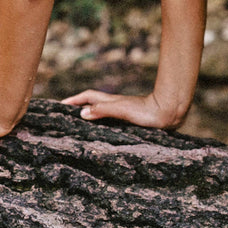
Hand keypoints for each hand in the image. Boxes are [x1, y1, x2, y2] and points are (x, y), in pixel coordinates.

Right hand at [61, 89, 186, 128]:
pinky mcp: (131, 120)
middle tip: (65, 113)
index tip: (60, 104)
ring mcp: (123, 111)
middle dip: (78, 105)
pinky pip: (110, 119)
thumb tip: (82, 113)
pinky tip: (103, 130)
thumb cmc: (146, 112)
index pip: (88, 97)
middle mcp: (116, 105)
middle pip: (93, 102)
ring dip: (89, 113)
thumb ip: (103, 110)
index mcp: (111, 101)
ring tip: (79, 123)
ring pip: (101, 110)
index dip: (74, 100)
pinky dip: (102, 122)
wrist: (168, 113)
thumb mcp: (122, 110)